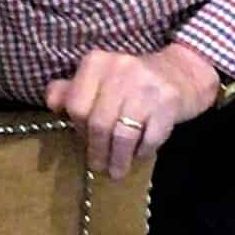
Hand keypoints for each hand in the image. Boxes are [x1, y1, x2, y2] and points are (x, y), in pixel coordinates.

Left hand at [44, 42, 218, 180]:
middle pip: (98, 123)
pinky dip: (142, 151)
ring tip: (116, 172)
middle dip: (96, 150)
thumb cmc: (131, 81)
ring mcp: (146, 86)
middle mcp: (121, 69)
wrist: (182, 72)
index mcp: (96, 62)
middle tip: (98, 166)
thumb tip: (52, 104)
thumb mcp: (99, 78)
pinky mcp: (169, 102)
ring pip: (122, 134)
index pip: (76, 105)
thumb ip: (72, 90)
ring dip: (118, 159)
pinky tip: (138, 156)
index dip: (78, 128)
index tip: (82, 141)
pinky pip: (150, 137)